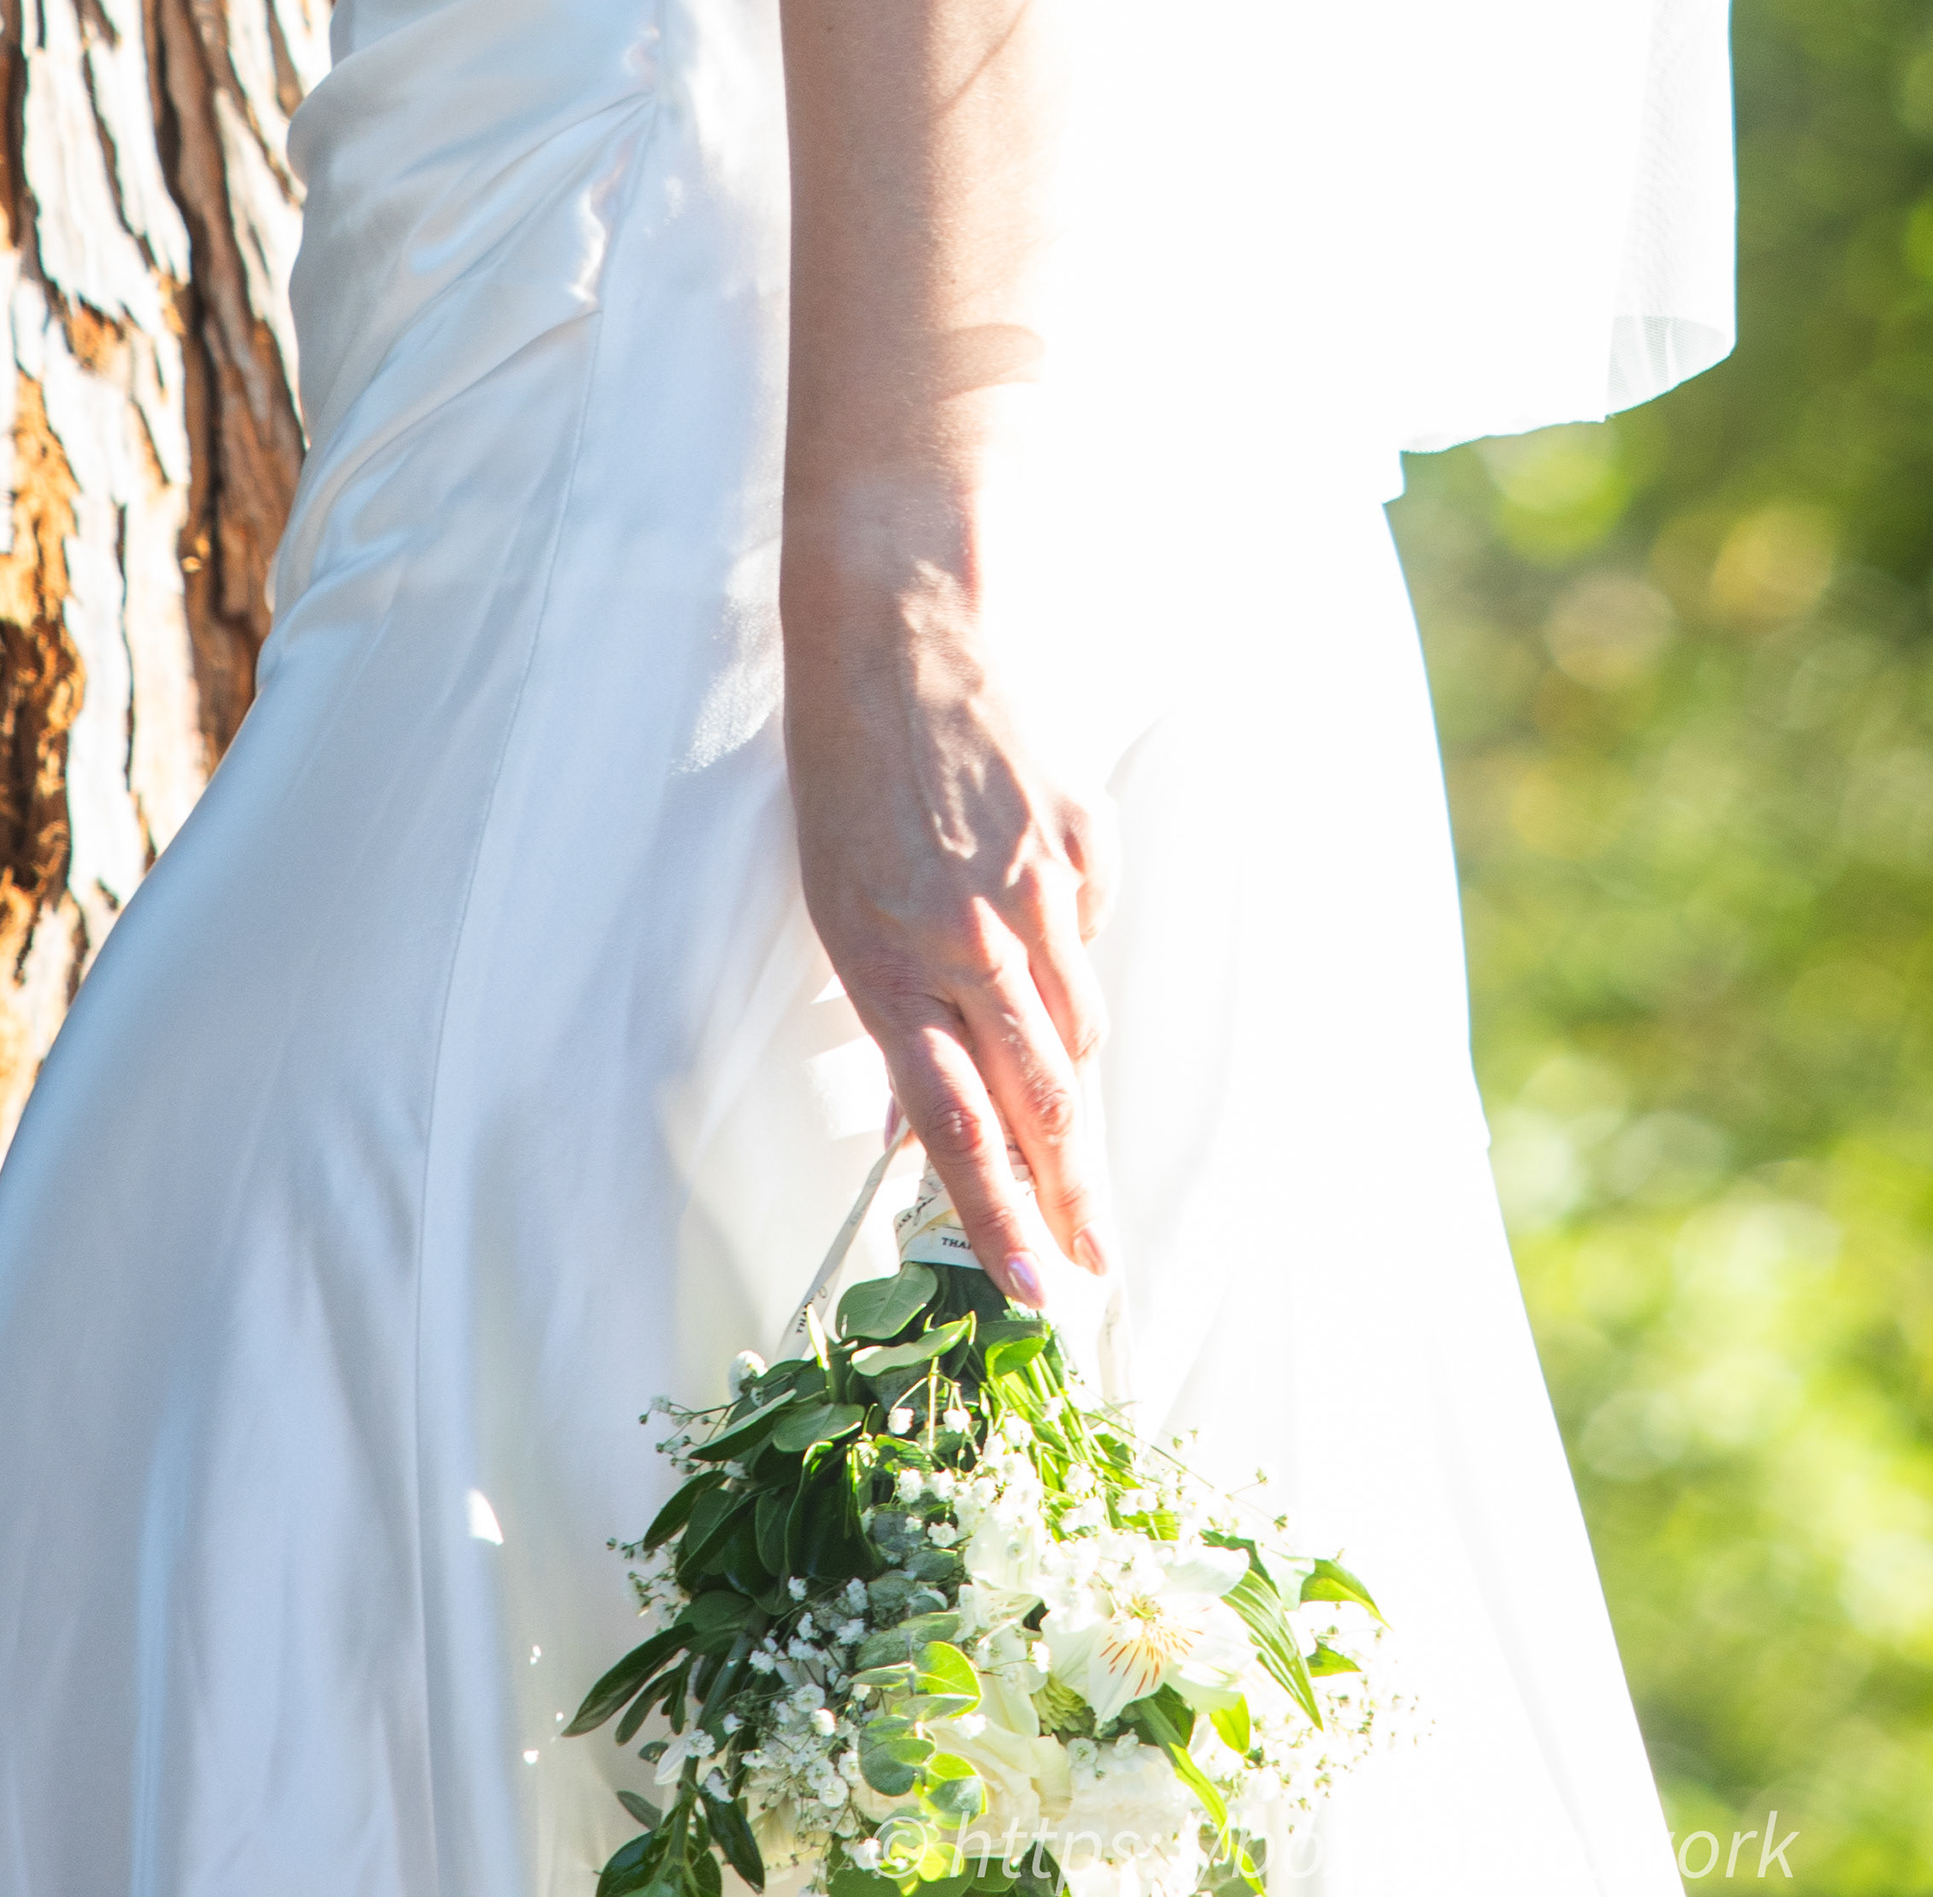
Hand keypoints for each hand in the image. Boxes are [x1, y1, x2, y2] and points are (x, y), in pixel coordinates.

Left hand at [785, 540, 1117, 1304]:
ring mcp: (1035, 893)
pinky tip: (1031, 921)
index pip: (958, 1126)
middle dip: (1073, 1200)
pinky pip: (1089, 941)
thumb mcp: (835, 914)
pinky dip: (1067, 958)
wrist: (898, 640)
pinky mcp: (1082, 845)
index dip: (1002, 1219)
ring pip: (1077, 1032)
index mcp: (888, 964)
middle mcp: (968, 940)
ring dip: (1066, 1080)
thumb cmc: (846, 784)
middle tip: (1096, 1266)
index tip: (1041, 1292)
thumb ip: (896, 1024)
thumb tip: (921, 1128)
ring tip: (1054, 1105)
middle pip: (1042, 1103)